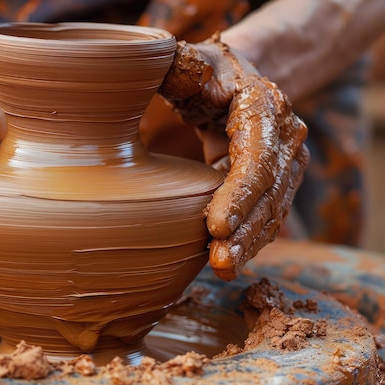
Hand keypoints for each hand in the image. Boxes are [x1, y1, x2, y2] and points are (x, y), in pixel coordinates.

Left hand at [158, 34, 309, 280]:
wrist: (236, 80)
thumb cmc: (206, 72)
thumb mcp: (190, 62)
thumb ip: (176, 68)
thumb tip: (154, 73)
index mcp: (264, 106)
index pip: (257, 157)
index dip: (239, 194)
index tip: (216, 226)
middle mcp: (284, 136)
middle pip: (269, 192)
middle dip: (245, 231)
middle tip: (219, 262)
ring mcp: (285, 162)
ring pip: (271, 209)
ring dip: (249, 243)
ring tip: (223, 268)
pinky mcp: (275, 181)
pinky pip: (266, 215)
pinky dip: (250, 239)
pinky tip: (230, 259)